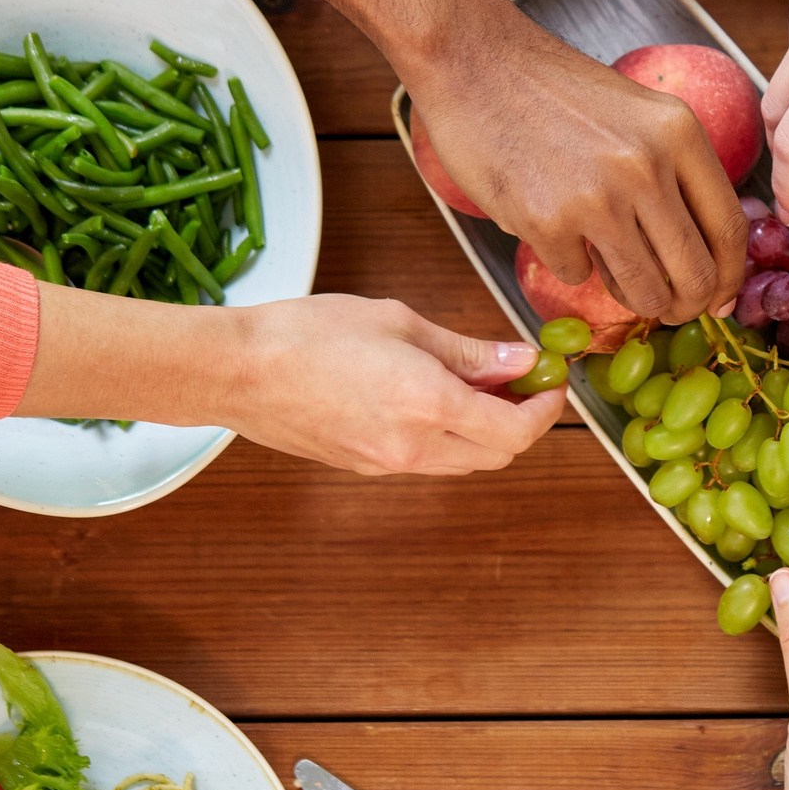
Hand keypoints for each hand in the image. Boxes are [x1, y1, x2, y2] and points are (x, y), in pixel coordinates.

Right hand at [217, 294, 563, 473]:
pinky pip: (427, 461)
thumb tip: (520, 359)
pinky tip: (435, 400)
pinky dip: (448, 438)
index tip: (551, 381)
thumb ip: (467, 350)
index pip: (516, 428)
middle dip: (521, 421)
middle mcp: (413, 446)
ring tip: (477, 386)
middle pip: (497, 454)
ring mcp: (387, 464)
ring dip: (486, 433)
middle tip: (521, 381)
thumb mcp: (399, 322)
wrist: (238, 370)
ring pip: (464, 463)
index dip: (545, 408)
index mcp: (430, 405)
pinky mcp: (363, 467)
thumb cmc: (309, 334)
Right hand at [411, 16, 746, 323]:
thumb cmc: (554, 89)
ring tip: (615, 276)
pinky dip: (568, 262)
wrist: (475, 59)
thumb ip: (675, 169)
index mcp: (679, 134)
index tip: (720, 298)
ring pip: (644, 289)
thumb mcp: (639, 114)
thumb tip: (705, 247)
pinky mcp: (546, 222)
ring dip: (634, 297)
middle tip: (671, 309)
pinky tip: (552, 226)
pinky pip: (576, 274)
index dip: (730, 277)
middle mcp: (647, 167)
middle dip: (687, 305)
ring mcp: (597, 197)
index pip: (730, 228)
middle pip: (696, 272)